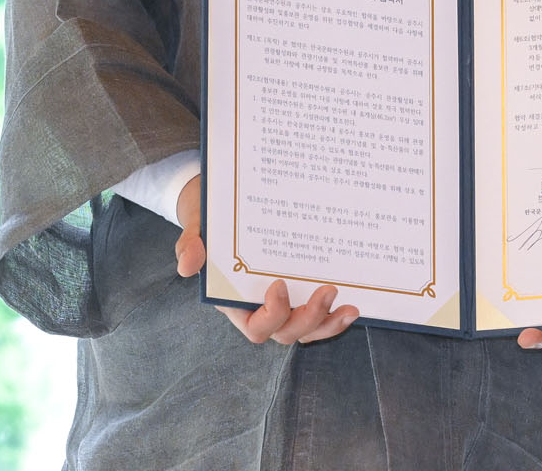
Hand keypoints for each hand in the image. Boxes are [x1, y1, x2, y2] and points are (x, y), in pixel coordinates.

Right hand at [173, 174, 359, 343]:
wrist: (225, 209)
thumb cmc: (210, 221)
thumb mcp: (197, 227)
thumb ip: (191, 244)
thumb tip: (187, 265)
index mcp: (235, 303)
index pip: (256, 326)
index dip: (271, 314)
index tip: (279, 285)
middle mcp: (261, 309)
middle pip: (287, 332)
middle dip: (309, 319)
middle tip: (329, 290)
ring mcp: (285, 303)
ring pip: (308, 330)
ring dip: (329, 324)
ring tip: (351, 308)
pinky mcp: (302, 292)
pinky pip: (319, 315)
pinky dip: (334, 315)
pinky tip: (354, 302)